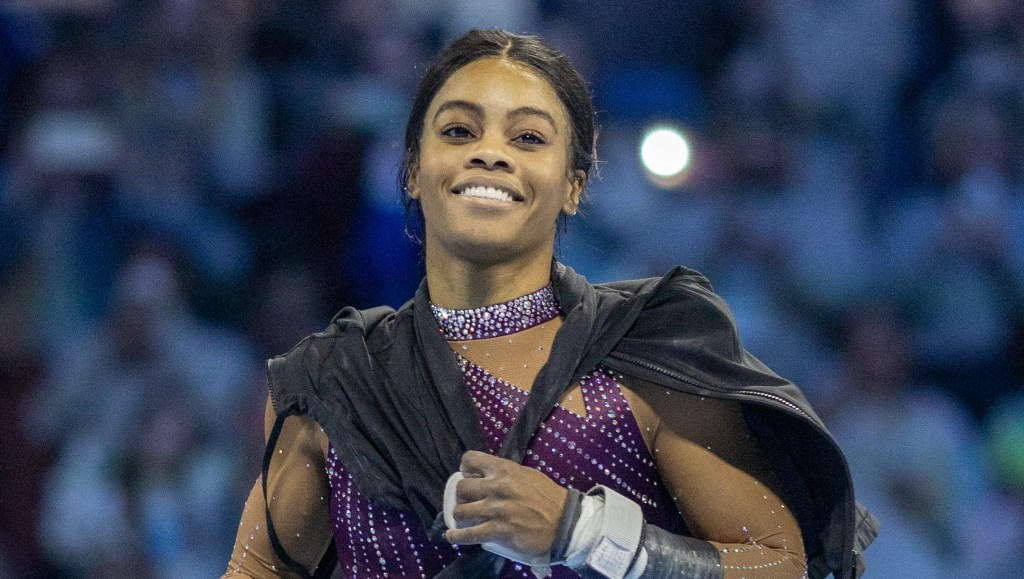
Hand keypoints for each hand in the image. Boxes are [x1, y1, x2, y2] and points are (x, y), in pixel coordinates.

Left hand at [445, 450, 568, 559]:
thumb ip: (506, 474)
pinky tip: (452, 537)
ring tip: (463, 519)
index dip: (465, 468)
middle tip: (468, 501)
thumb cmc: (548, 498)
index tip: (468, 476)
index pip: (470, 459)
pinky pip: (468, 534)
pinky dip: (457, 537)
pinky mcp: (497, 531)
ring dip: (459, 516)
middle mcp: (496, 487)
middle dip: (461, 495)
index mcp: (504, 469)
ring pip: (460, 511)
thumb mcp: (527, 475)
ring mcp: (495, 510)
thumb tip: (488, 476)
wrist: (564, 522)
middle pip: (461, 487)